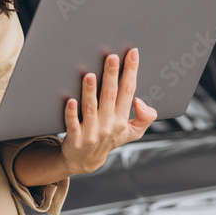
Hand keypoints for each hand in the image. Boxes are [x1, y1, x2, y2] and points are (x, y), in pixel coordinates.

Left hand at [61, 48, 156, 174]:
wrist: (86, 161)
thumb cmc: (109, 139)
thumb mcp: (132, 133)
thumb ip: (145, 118)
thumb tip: (142, 101)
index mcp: (122, 119)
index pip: (128, 91)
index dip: (131, 72)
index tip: (132, 53)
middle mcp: (108, 124)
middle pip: (110, 96)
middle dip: (111, 75)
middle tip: (111, 57)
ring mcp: (91, 131)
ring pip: (91, 108)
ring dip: (90, 92)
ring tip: (90, 76)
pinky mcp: (75, 137)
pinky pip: (73, 123)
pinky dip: (72, 113)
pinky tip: (71, 100)